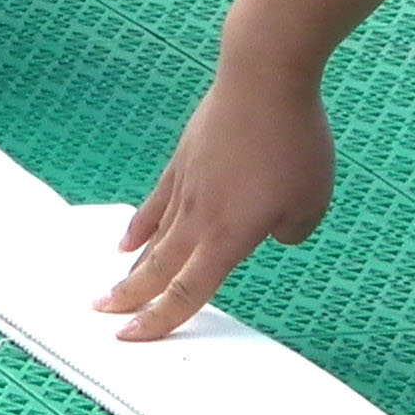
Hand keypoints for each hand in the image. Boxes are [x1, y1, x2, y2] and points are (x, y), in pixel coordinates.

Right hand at [96, 62, 336, 340]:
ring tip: (113, 285)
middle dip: (130, 297)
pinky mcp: (184, 157)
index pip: (189, 291)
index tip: (131, 338)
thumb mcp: (313, 201)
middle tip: (102, 316)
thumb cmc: (295, 140)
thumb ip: (291, 229)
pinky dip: (141, 221)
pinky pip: (157, 201)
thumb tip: (272, 229)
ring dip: (134, 265)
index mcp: (229, 237)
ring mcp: (186, 185)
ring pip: (154, 237)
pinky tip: (130, 234)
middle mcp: (199, 217)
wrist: (264, 77)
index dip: (160, 319)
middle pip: (159, 268)